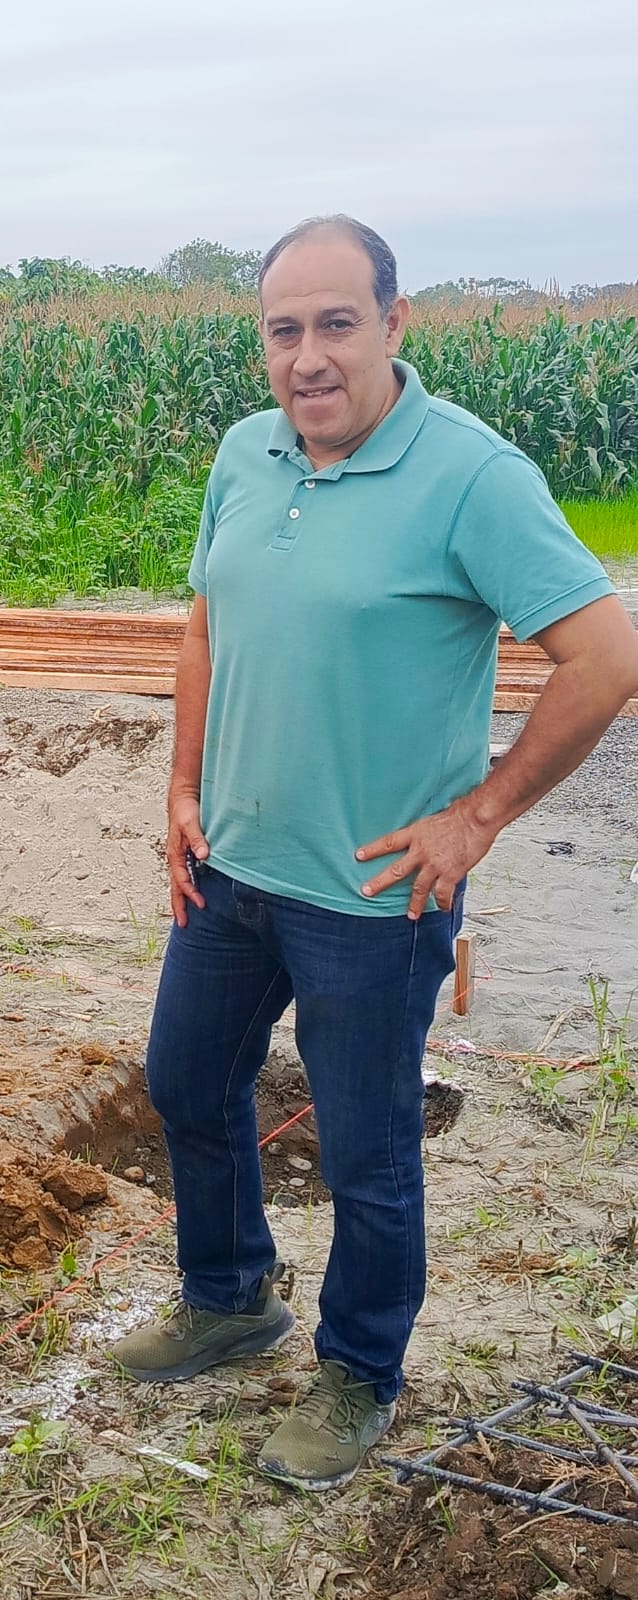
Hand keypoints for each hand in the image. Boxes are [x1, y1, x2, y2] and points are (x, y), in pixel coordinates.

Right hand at [167, 790, 208, 926]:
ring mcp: (178, 858)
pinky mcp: (184, 855)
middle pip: (175, 887)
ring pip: (178, 884)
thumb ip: (198, 839)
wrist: (182, 798)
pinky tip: (191, 894)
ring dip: (181, 899)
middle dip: (178, 906)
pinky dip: (185, 888)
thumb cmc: (185, 810)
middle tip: (182, 924)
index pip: (182, 880)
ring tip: (183, 916)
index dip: (191, 894)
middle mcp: (175, 859)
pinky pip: (183, 876)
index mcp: (175, 854)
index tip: (201, 904)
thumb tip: (203, 856)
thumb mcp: (191, 823)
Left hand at [355, 803, 495, 919]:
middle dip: (379, 883)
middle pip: (396, 870)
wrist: (476, 819)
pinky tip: (443, 908)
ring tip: (411, 915)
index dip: (372, 849)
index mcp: (416, 834)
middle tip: (366, 891)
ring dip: (415, 904)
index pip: (388, 843)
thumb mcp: (434, 820)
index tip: (358, 856)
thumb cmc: (460, 816)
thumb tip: (425, 840)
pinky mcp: (450, 874)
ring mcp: (434, 864)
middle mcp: (421, 851)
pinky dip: (443, 903)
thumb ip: (427, 834)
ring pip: (419, 889)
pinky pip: (443, 893)